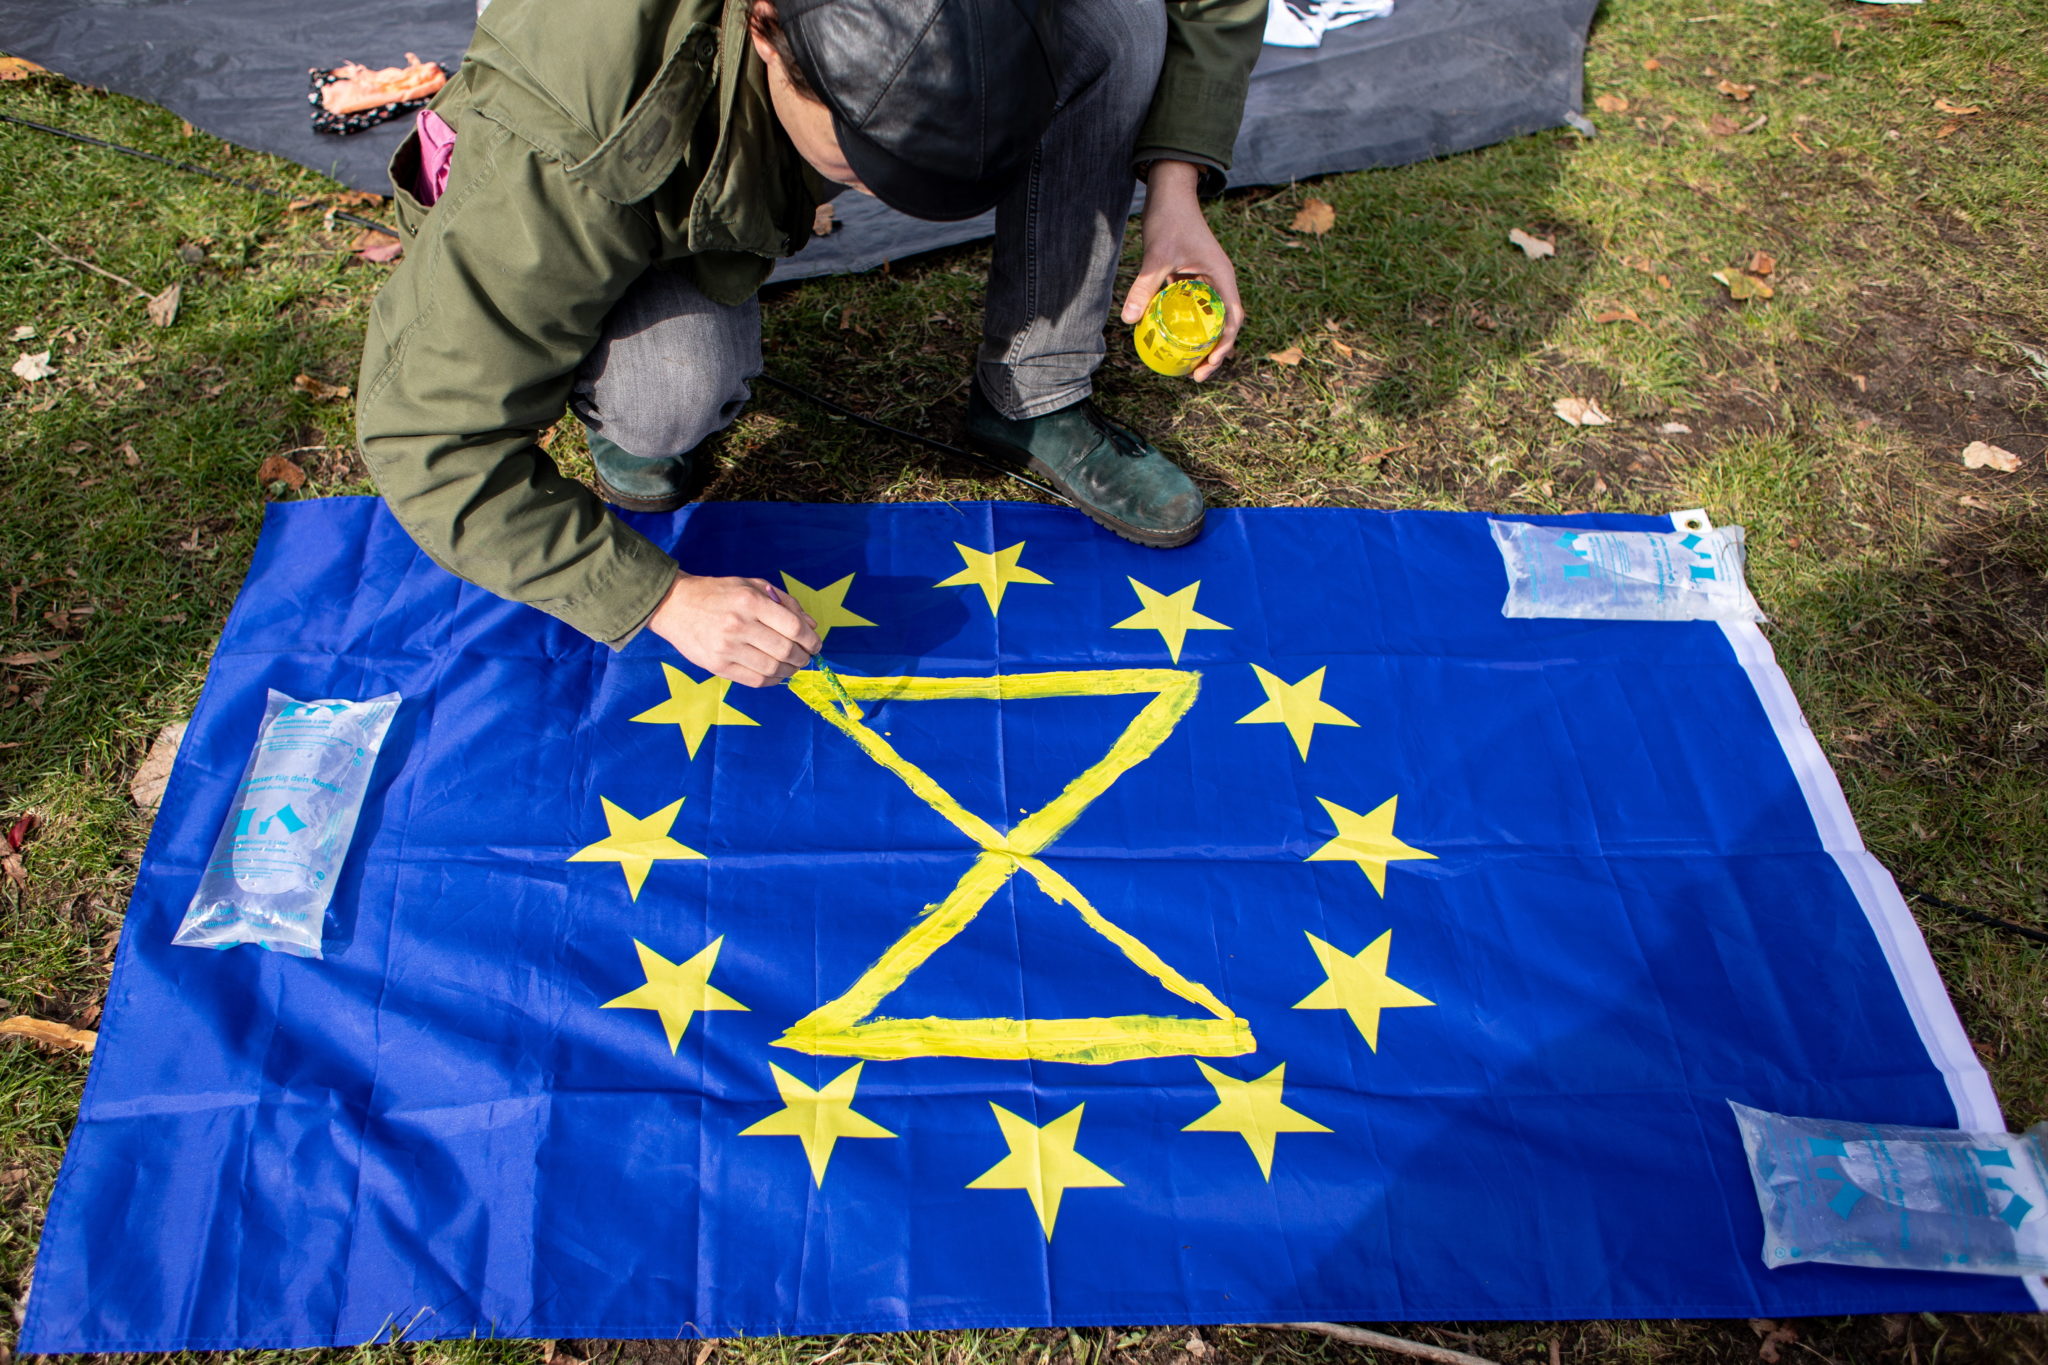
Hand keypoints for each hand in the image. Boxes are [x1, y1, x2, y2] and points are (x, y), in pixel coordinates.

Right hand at [645, 572, 820, 687]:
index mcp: (750, 601)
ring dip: (790, 671)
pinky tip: (776, 674)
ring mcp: (726, 648)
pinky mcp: (717, 666)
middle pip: (785, 650)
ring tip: (792, 666)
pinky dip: (772, 681)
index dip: (811, 640)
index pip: (793, 627)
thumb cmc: (718, 593)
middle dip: (803, 657)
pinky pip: (754, 681)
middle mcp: (738, 625)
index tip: (815, 644)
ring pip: (772, 669)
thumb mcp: (752, 585)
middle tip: (805, 657)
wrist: (675, 605)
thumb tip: (811, 625)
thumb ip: (784, 602)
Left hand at [1120, 159, 1243, 382]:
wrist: (1170, 192)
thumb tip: (1128, 320)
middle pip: (1224, 326)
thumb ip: (1145, 286)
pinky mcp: (1192, 278)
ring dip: (1201, 343)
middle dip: (1214, 353)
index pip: (1232, 320)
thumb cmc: (1170, 219)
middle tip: (1196, 376)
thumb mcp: (1156, 255)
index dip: (1224, 346)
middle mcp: (1219, 282)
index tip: (1209, 365)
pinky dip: (1186, 326)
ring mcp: (1207, 281)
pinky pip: (1193, 308)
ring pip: (1209, 319)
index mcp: (1222, 278)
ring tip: (1186, 366)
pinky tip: (1169, 339)